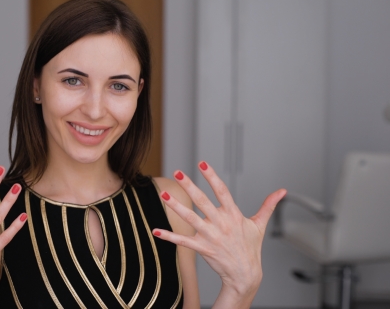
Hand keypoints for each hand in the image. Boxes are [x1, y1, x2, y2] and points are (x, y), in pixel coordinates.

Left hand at [152, 161, 285, 306]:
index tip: (202, 163)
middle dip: (190, 186)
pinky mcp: (203, 249)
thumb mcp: (259, 225)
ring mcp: (211, 237)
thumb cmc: (251, 248)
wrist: (246, 275)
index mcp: (234, 215)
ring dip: (176, 207)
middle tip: (178, 172)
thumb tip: (281, 191)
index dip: (212, 177)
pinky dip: (169, 236)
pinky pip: (183, 241)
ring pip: (191, 219)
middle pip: (203, 201)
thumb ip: (268, 205)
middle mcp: (222, 224)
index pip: (222, 191)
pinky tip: (156, 231)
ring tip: (164, 195)